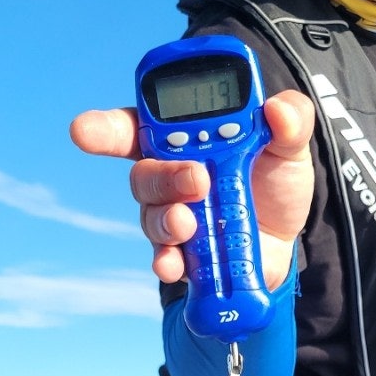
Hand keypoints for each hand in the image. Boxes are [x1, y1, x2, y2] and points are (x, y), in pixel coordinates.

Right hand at [70, 90, 314, 289]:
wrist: (290, 242)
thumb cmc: (277, 183)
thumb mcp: (291, 147)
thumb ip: (291, 121)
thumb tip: (279, 110)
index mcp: (185, 138)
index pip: (137, 125)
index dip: (105, 127)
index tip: (83, 132)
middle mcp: (170, 175)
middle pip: (144, 173)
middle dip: (161, 176)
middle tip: (196, 179)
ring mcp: (175, 215)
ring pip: (152, 215)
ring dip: (168, 219)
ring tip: (192, 223)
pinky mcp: (185, 253)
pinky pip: (164, 257)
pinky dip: (167, 262)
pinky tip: (174, 264)